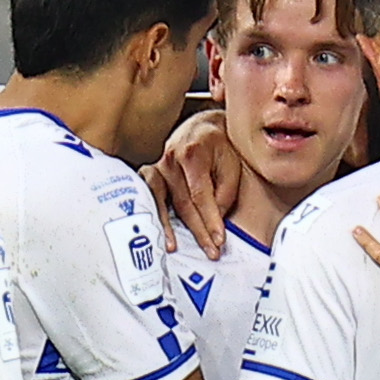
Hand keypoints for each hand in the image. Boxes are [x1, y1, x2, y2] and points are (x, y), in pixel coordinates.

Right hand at [151, 107, 237, 257]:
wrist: (202, 128)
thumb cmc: (220, 148)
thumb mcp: (231, 166)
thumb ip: (224, 193)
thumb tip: (214, 220)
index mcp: (193, 153)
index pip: (201, 196)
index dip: (210, 220)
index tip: (219, 240)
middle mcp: (170, 158)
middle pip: (183, 203)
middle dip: (198, 230)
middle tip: (210, 251)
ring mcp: (157, 166)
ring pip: (162, 202)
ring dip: (168, 226)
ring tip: (172, 247)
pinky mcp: (150, 173)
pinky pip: (148, 196)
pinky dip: (153, 214)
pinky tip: (154, 229)